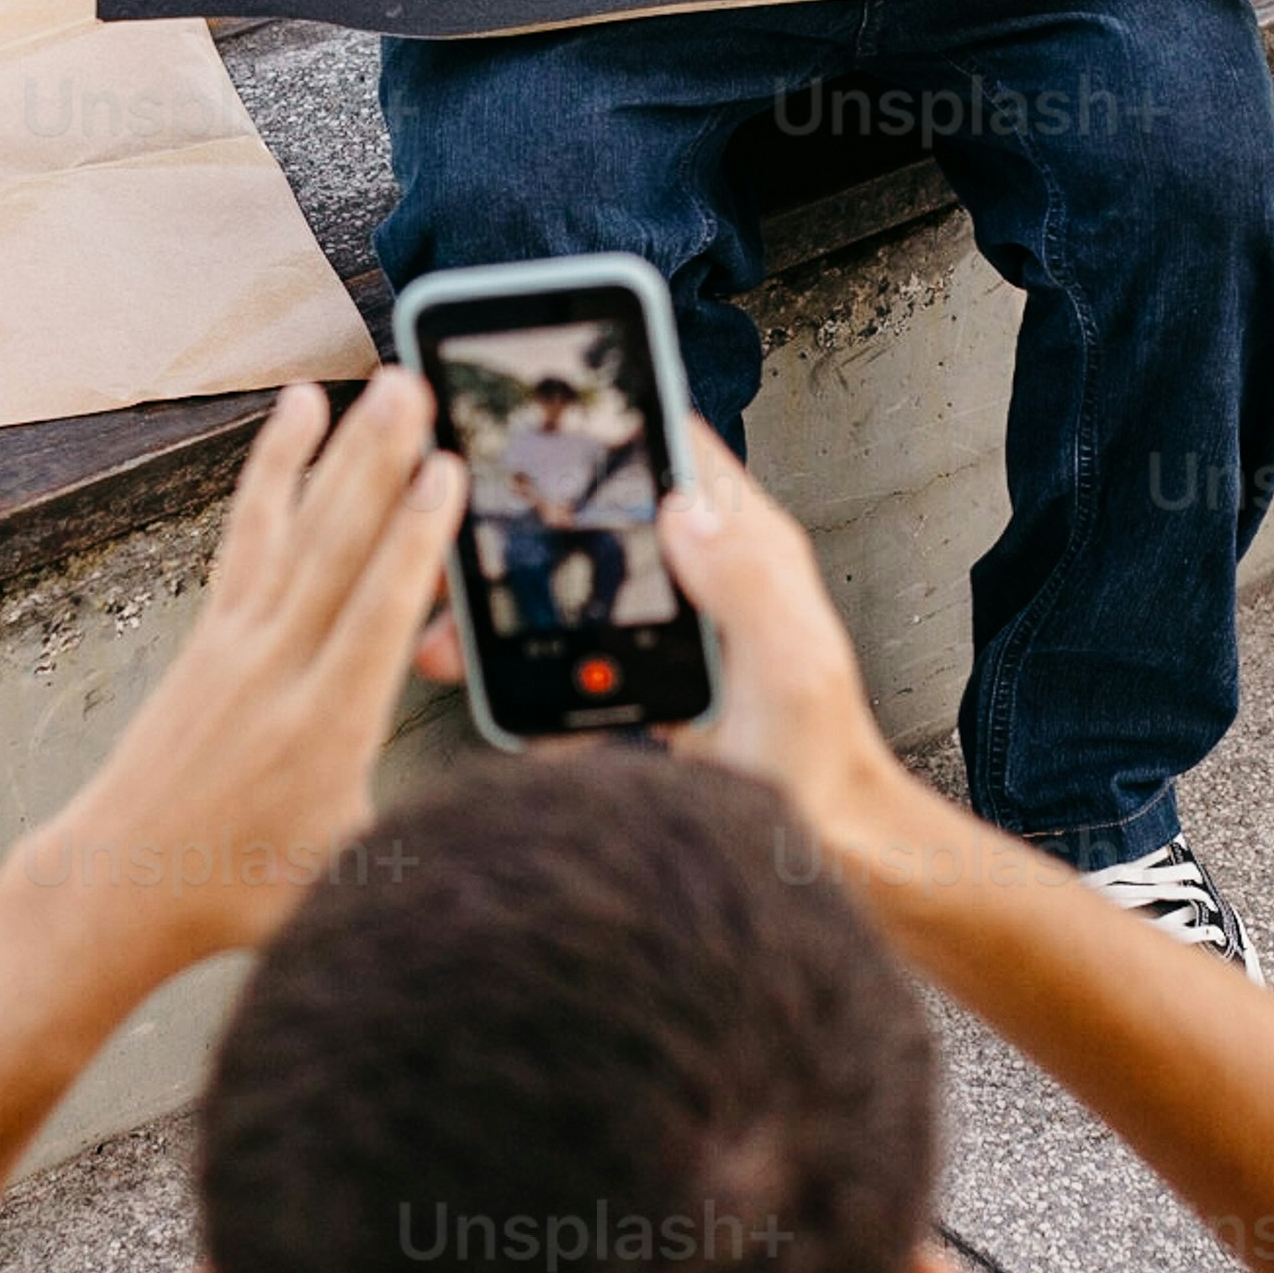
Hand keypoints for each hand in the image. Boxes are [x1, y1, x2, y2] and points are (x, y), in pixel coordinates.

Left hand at [25, 372, 463, 998]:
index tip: (447, 473)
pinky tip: (297, 412)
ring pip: (297, 529)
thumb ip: (429, 836)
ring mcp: (238, 643)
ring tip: (372, 382)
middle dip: (379, 465)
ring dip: (339, 451)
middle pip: (337, 551)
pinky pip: (249, 535)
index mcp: (326, 730)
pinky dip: (274, 470)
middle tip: (415, 388)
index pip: (377, 617)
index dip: (415, 543)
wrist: (120, 882)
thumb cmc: (243, 891)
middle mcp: (278, 670)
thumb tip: (518, 826)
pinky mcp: (214, 631)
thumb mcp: (352, 877)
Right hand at [408, 423, 901, 851]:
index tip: (534, 421)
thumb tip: (685, 508)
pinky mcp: (645, 681)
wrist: (823, 851)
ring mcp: (670, 629)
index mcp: (745, 550)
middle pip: (601, 521)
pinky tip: (502, 701)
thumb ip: (746, 586)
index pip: (674, 454)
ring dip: (508, 612)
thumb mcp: (788, 668)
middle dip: (522, 530)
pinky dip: (531, 678)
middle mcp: (704, 576)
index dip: (611, 422)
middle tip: (454, 546)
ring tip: (449, 641)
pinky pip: (573, 660)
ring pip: (574, 590)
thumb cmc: (821, 763)